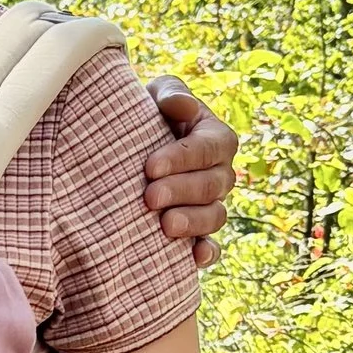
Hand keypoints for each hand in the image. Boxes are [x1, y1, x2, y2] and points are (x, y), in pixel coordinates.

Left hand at [145, 80, 237, 270]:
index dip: (181, 158)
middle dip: (181, 192)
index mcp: (217, 139)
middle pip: (212, 185)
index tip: (149, 167)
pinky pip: (212, 246)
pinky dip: (207, 254)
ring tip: (165, 226)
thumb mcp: (157, 95)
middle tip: (149, 197)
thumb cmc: (148, 114)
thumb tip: (181, 105)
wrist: (131, 146)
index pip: (208, 148)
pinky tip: (195, 259)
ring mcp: (211, 204)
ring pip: (215, 216)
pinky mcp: (198, 232)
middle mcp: (221, 173)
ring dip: (193, 223)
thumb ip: (171, 94)